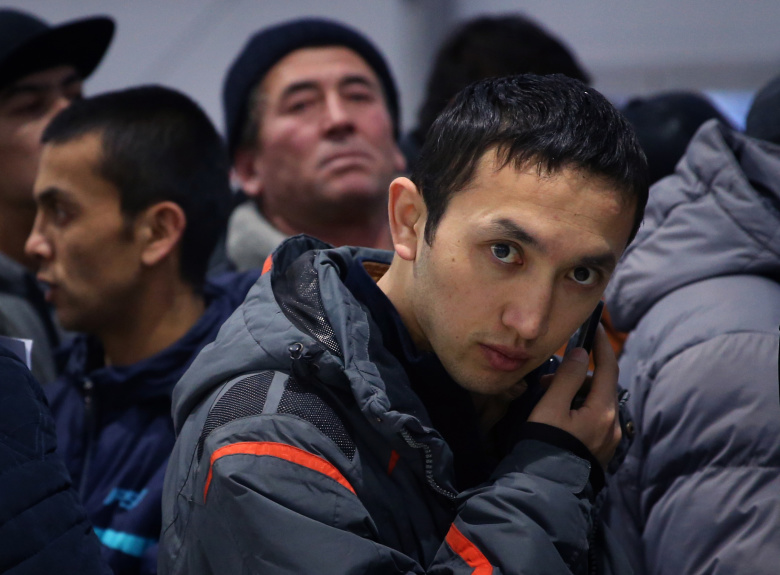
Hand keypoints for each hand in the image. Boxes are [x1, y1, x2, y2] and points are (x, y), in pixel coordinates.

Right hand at [528, 325, 620, 467]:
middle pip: (600, 385)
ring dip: (574, 393)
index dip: (601, 344)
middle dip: (576, 375)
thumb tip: (581, 352)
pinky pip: (594, 418)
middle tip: (547, 381)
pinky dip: (578, 408)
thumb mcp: (552, 407)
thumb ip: (567, 377)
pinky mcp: (601, 449)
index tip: (594, 325)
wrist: (547, 488)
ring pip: (596, 402)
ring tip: (547, 401)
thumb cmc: (545, 444)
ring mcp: (609, 439)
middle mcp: (612, 423)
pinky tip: (559, 416)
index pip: (608, 367)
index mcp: (603, 411)